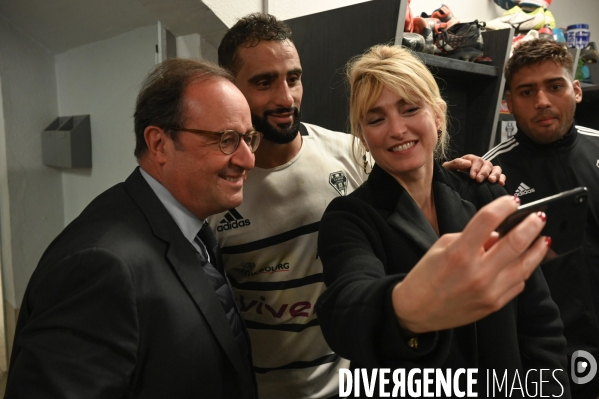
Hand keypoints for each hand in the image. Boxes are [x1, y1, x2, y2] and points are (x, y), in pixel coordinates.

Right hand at [392, 196, 548, 332]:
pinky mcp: (494, 304)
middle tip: (539, 217)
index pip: (488, 220)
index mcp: (459, 253)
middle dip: (531, 225)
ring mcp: (489, 291)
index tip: (512, 201)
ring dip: (537, 249)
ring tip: (543, 239)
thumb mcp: (441, 247)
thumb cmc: (426, 276)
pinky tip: (523, 262)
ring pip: (525, 266)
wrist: (416, 311)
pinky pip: (518, 283)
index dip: (504, 205)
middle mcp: (477, 272)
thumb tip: (498, 235)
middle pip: (515, 242)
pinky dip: (522, 270)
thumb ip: (472, 238)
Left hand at [442, 155, 505, 185]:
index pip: (476, 160)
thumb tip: (467, 163)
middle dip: (484, 172)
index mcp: (470, 160)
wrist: (452, 184)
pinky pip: (501, 176)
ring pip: (496, 169)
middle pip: (487, 164)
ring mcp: (488, 171)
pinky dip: (502, 178)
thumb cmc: (450, 174)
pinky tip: (501, 183)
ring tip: (491, 181)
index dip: (475, 168)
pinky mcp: (492, 179)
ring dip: (495, 174)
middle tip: (479, 180)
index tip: (472, 176)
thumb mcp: (448, 168)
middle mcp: (481, 164)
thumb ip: (455, 163)